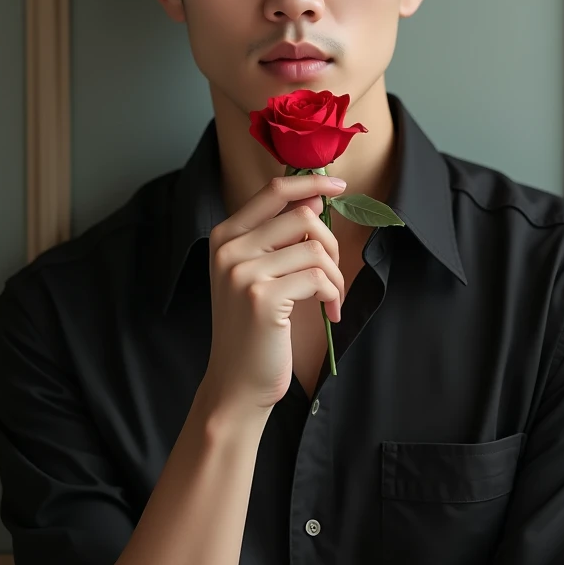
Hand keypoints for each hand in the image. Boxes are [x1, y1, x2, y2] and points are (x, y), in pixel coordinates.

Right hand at [203, 173, 345, 413]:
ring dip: (335, 275)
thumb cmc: (253, 328)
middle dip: (331, 244)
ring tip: (331, 298)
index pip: (273, 191)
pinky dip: (333, 294)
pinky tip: (330, 312)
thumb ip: (277, 237)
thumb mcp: (256, 274)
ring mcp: (242, 271)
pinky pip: (318, 277)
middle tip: (333, 273)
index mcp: (225, 235)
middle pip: (302, 216)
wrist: (236, 382)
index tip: (338, 186)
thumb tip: (314, 197)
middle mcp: (229, 248)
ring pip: (315, 248)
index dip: (310, 182)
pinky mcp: (262, 296)